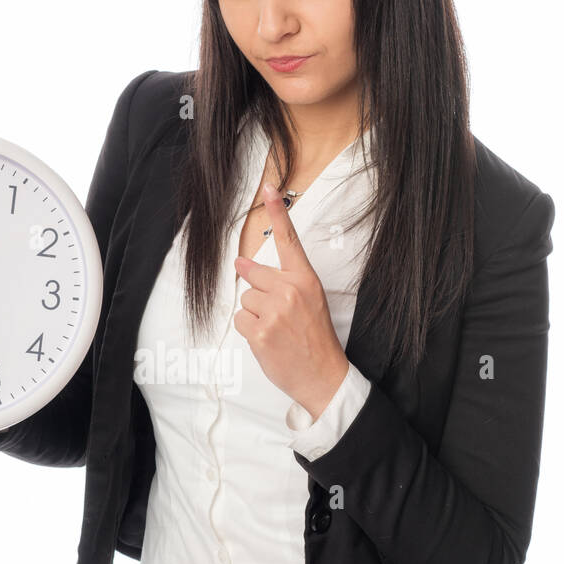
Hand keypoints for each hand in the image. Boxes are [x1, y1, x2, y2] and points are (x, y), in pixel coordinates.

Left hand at [233, 183, 348, 419]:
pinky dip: (250, 331)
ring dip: (255, 315)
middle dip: (260, 295)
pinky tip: (268, 341)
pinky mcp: (260, 333)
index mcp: (306, 280)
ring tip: (277, 330)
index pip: (289, 241)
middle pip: (254, 276)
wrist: (323, 375)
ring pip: (246, 300)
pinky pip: (241, 320)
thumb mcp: (309, 302)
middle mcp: (290, 291)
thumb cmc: (315, 338)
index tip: (268, 189)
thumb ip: (281, 280)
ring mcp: (274, 312)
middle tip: (281, 316)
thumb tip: (240, 263)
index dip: (278, 213)